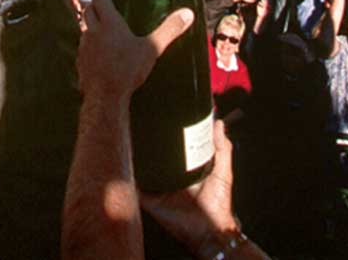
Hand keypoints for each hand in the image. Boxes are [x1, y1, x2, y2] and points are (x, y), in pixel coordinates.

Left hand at [78, 0, 193, 103]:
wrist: (105, 97)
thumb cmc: (128, 70)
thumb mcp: (152, 49)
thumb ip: (169, 30)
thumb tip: (188, 14)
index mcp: (109, 24)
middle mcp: (93, 32)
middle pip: (88, 10)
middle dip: (92, 2)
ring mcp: (84, 47)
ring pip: (84, 29)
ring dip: (90, 24)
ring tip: (99, 26)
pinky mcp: (80, 62)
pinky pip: (83, 48)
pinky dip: (89, 44)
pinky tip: (96, 52)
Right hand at [142, 121, 239, 254]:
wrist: (207, 230)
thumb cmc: (218, 204)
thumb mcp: (223, 172)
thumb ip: (222, 149)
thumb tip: (219, 123)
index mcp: (188, 169)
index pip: (178, 149)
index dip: (173, 135)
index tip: (168, 117)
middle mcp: (172, 177)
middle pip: (158, 158)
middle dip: (151, 145)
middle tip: (146, 125)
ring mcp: (159, 188)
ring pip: (144, 170)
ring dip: (137, 159)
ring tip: (131, 140)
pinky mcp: (150, 199)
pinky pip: (135, 187)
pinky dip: (129, 178)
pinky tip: (124, 163)